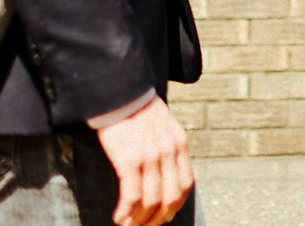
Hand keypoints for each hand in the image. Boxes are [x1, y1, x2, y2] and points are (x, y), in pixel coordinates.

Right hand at [95, 96, 192, 225]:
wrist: (120, 91)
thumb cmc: (137, 108)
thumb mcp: (163, 124)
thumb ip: (167, 145)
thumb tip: (164, 171)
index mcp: (179, 143)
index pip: (185, 183)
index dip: (175, 205)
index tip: (164, 216)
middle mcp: (169, 151)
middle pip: (171, 197)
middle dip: (159, 218)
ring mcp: (150, 156)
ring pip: (151, 201)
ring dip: (140, 220)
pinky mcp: (129, 159)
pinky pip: (131, 195)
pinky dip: (126, 212)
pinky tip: (119, 218)